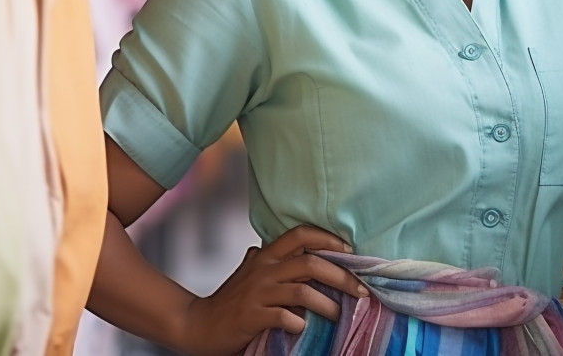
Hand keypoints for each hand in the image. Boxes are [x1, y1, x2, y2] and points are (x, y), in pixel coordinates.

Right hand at [175, 225, 368, 355]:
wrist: (200, 325)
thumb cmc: (229, 301)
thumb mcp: (248, 274)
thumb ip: (263, 260)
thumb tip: (268, 246)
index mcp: (266, 257)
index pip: (300, 235)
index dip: (327, 239)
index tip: (350, 250)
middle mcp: (264, 269)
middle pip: (310, 263)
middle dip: (342, 275)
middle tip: (362, 291)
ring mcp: (258, 293)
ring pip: (302, 290)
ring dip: (327, 304)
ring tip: (340, 315)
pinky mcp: (252, 316)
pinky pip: (282, 316)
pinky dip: (298, 322)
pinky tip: (303, 328)